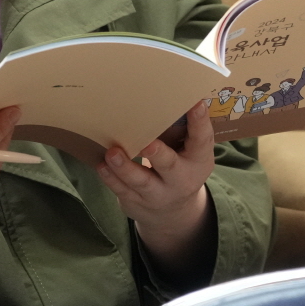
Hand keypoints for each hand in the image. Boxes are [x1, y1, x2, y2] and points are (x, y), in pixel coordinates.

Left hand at [97, 101, 216, 278]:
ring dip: (125, 167)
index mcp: (198, 161)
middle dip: (158, 154)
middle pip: (170, 166)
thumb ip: (183, 131)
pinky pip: (122, 190)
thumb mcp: (190, 153)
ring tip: (113, 153)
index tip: (195, 103)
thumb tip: (165, 93)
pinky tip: (102, 165)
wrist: (172, 213)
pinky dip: (111, 178)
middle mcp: (181, 179)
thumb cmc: (180, 166)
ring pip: (141, 181)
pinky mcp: (137, 201)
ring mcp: (158, 194)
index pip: (202, 140)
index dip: (200, 122)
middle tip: (148, 143)